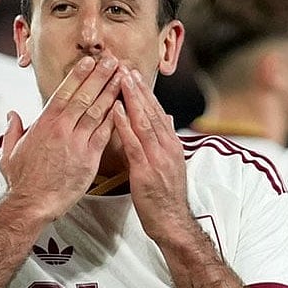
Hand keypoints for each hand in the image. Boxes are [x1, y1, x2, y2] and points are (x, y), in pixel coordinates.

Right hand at [0, 55, 122, 221]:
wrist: (31, 204)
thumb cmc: (21, 181)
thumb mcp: (9, 152)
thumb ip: (13, 130)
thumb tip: (12, 115)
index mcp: (43, 123)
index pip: (64, 92)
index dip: (79, 75)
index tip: (89, 61)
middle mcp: (61, 129)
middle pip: (84, 96)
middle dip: (100, 76)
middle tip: (113, 60)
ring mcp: (76, 142)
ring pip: (97, 111)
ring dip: (112, 92)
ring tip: (123, 77)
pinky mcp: (89, 158)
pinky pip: (105, 133)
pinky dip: (115, 118)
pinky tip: (125, 106)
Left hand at [112, 68, 191, 239]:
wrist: (172, 222)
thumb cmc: (166, 196)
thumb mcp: (170, 164)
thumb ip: (166, 140)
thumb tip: (165, 118)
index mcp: (171, 144)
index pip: (156, 111)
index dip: (145, 91)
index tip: (133, 72)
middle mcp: (167, 146)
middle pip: (150, 110)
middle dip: (137, 86)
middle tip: (124, 65)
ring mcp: (158, 157)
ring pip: (143, 121)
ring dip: (132, 97)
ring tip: (120, 78)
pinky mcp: (146, 170)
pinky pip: (134, 142)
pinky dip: (124, 124)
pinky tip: (115, 109)